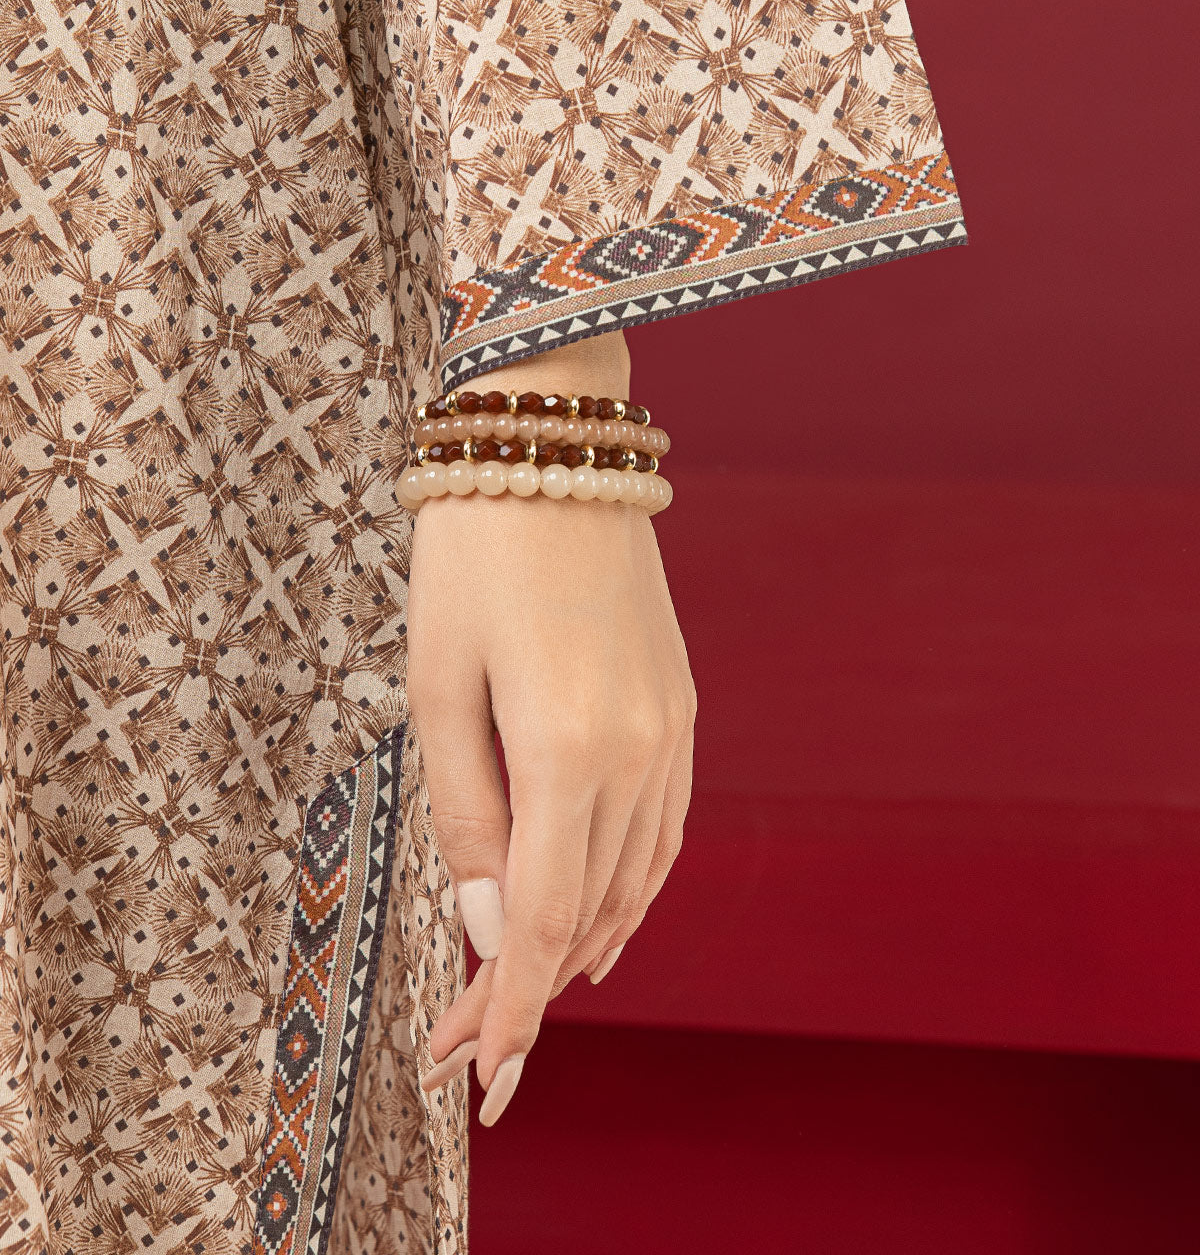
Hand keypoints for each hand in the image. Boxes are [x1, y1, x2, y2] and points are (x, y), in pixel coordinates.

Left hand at [404, 334, 695, 1124]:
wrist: (553, 445)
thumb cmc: (473, 556)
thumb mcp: (440, 685)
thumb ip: (467, 812)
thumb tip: (487, 922)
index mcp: (571, 751)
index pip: (536, 921)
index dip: (506, 1009)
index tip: (478, 1077)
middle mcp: (641, 755)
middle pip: (586, 914)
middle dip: (522, 989)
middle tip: (464, 1044)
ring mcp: (673, 731)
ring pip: (634, 881)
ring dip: (577, 946)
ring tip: (520, 994)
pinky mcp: (682, 706)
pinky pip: (664, 829)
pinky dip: (628, 888)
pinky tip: (600, 917)